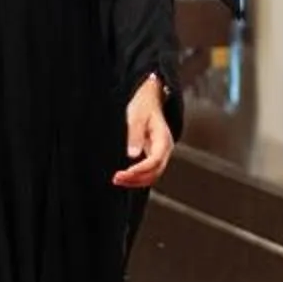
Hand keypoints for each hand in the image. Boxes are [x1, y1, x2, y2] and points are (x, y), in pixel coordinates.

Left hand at [113, 75, 173, 189]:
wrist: (150, 100)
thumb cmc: (143, 106)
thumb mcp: (136, 117)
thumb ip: (135, 136)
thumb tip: (132, 155)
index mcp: (163, 138)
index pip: (156, 160)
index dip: (141, 169)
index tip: (126, 172)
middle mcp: (165, 148)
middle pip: (155, 172)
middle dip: (137, 178)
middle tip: (117, 178)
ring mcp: (161, 153)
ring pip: (153, 175)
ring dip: (136, 180)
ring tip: (118, 179)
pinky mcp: (155, 155)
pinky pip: (149, 171)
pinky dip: (138, 177)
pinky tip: (125, 177)